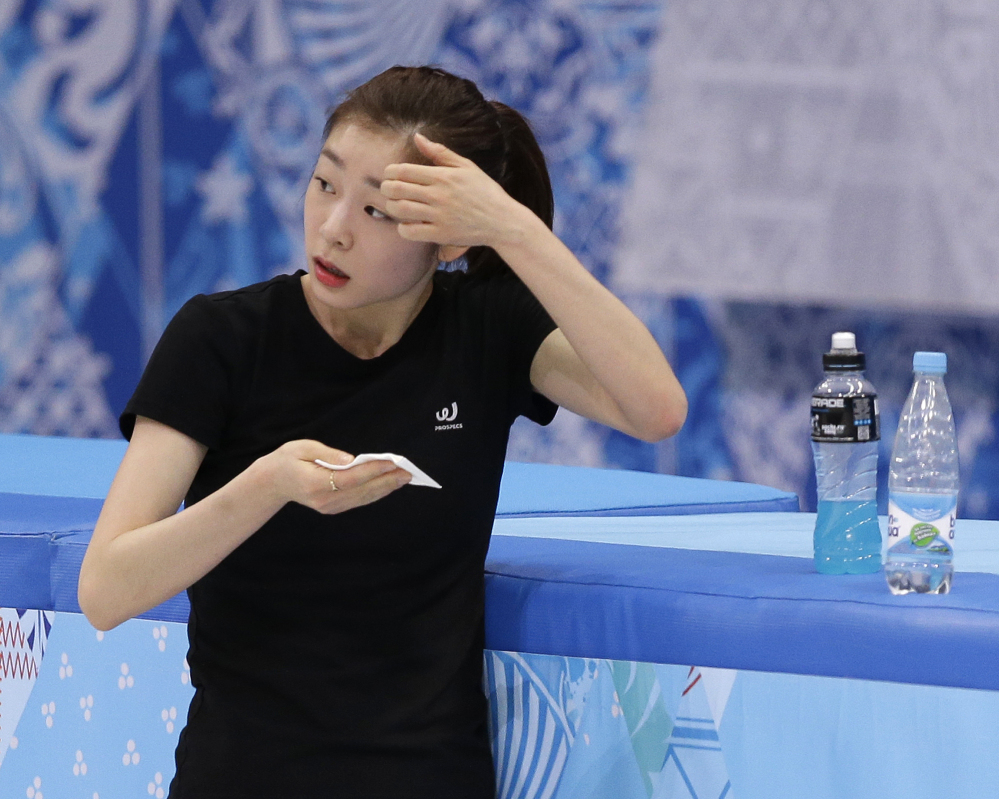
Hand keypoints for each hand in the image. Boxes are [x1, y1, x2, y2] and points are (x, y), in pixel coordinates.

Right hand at [261, 440, 410, 513]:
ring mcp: (329, 507)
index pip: (350, 478)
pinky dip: (376, 492)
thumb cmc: (287, 460)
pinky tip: (389, 484)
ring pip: (363, 498)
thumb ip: (327, 454)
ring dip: (385, 488)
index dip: (373, 471)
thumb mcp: (302, 448)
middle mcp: (324, 500)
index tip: (392, 463)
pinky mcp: (333, 509)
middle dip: (387, 481)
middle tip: (408, 472)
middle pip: (361, 491)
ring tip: (404, 478)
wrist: (272, 483)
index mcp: (315, 484)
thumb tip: (351, 459)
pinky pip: (359, 500)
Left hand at [380, 133, 527, 250]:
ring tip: (395, 206)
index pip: (403, 171)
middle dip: (385, 189)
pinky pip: (410, 232)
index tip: (390, 175)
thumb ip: (439, 152)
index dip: (390, 172)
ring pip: (400, 209)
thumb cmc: (484, 191)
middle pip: (396, 189)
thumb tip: (417, 137)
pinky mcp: (441, 234)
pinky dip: (402, 228)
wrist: (502, 221)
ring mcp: (439, 216)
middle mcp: (438, 195)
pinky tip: (407, 224)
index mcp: (442, 176)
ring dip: (391, 207)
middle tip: (387, 190)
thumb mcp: (466, 166)